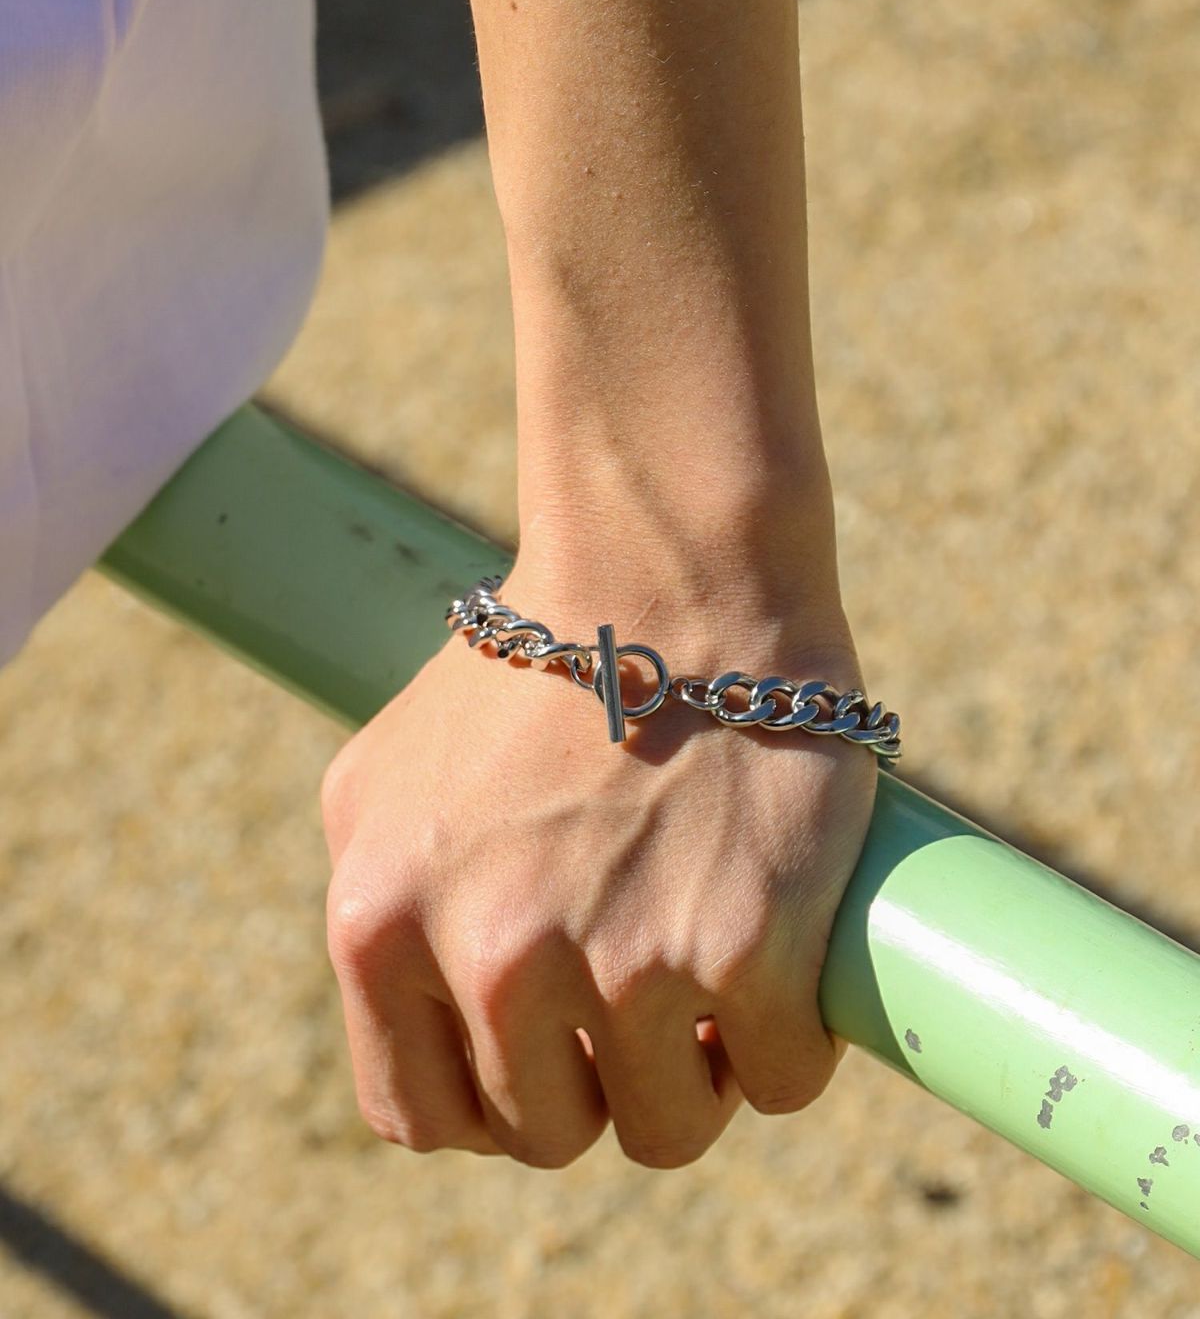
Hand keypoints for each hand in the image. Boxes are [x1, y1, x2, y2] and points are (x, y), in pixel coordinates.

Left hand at [319, 570, 876, 1168]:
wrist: (672, 574)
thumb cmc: (537, 667)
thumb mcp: (386, 778)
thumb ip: (378, 905)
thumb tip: (417, 1017)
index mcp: (380, 925)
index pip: (425, 1116)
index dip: (496, 1098)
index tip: (552, 1053)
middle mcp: (488, 959)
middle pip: (551, 1132)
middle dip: (600, 1080)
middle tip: (642, 994)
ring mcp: (620, 964)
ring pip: (667, 1130)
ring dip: (698, 1079)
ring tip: (711, 983)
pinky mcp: (744, 950)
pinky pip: (780, 1081)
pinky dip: (788, 1044)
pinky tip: (779, 963)